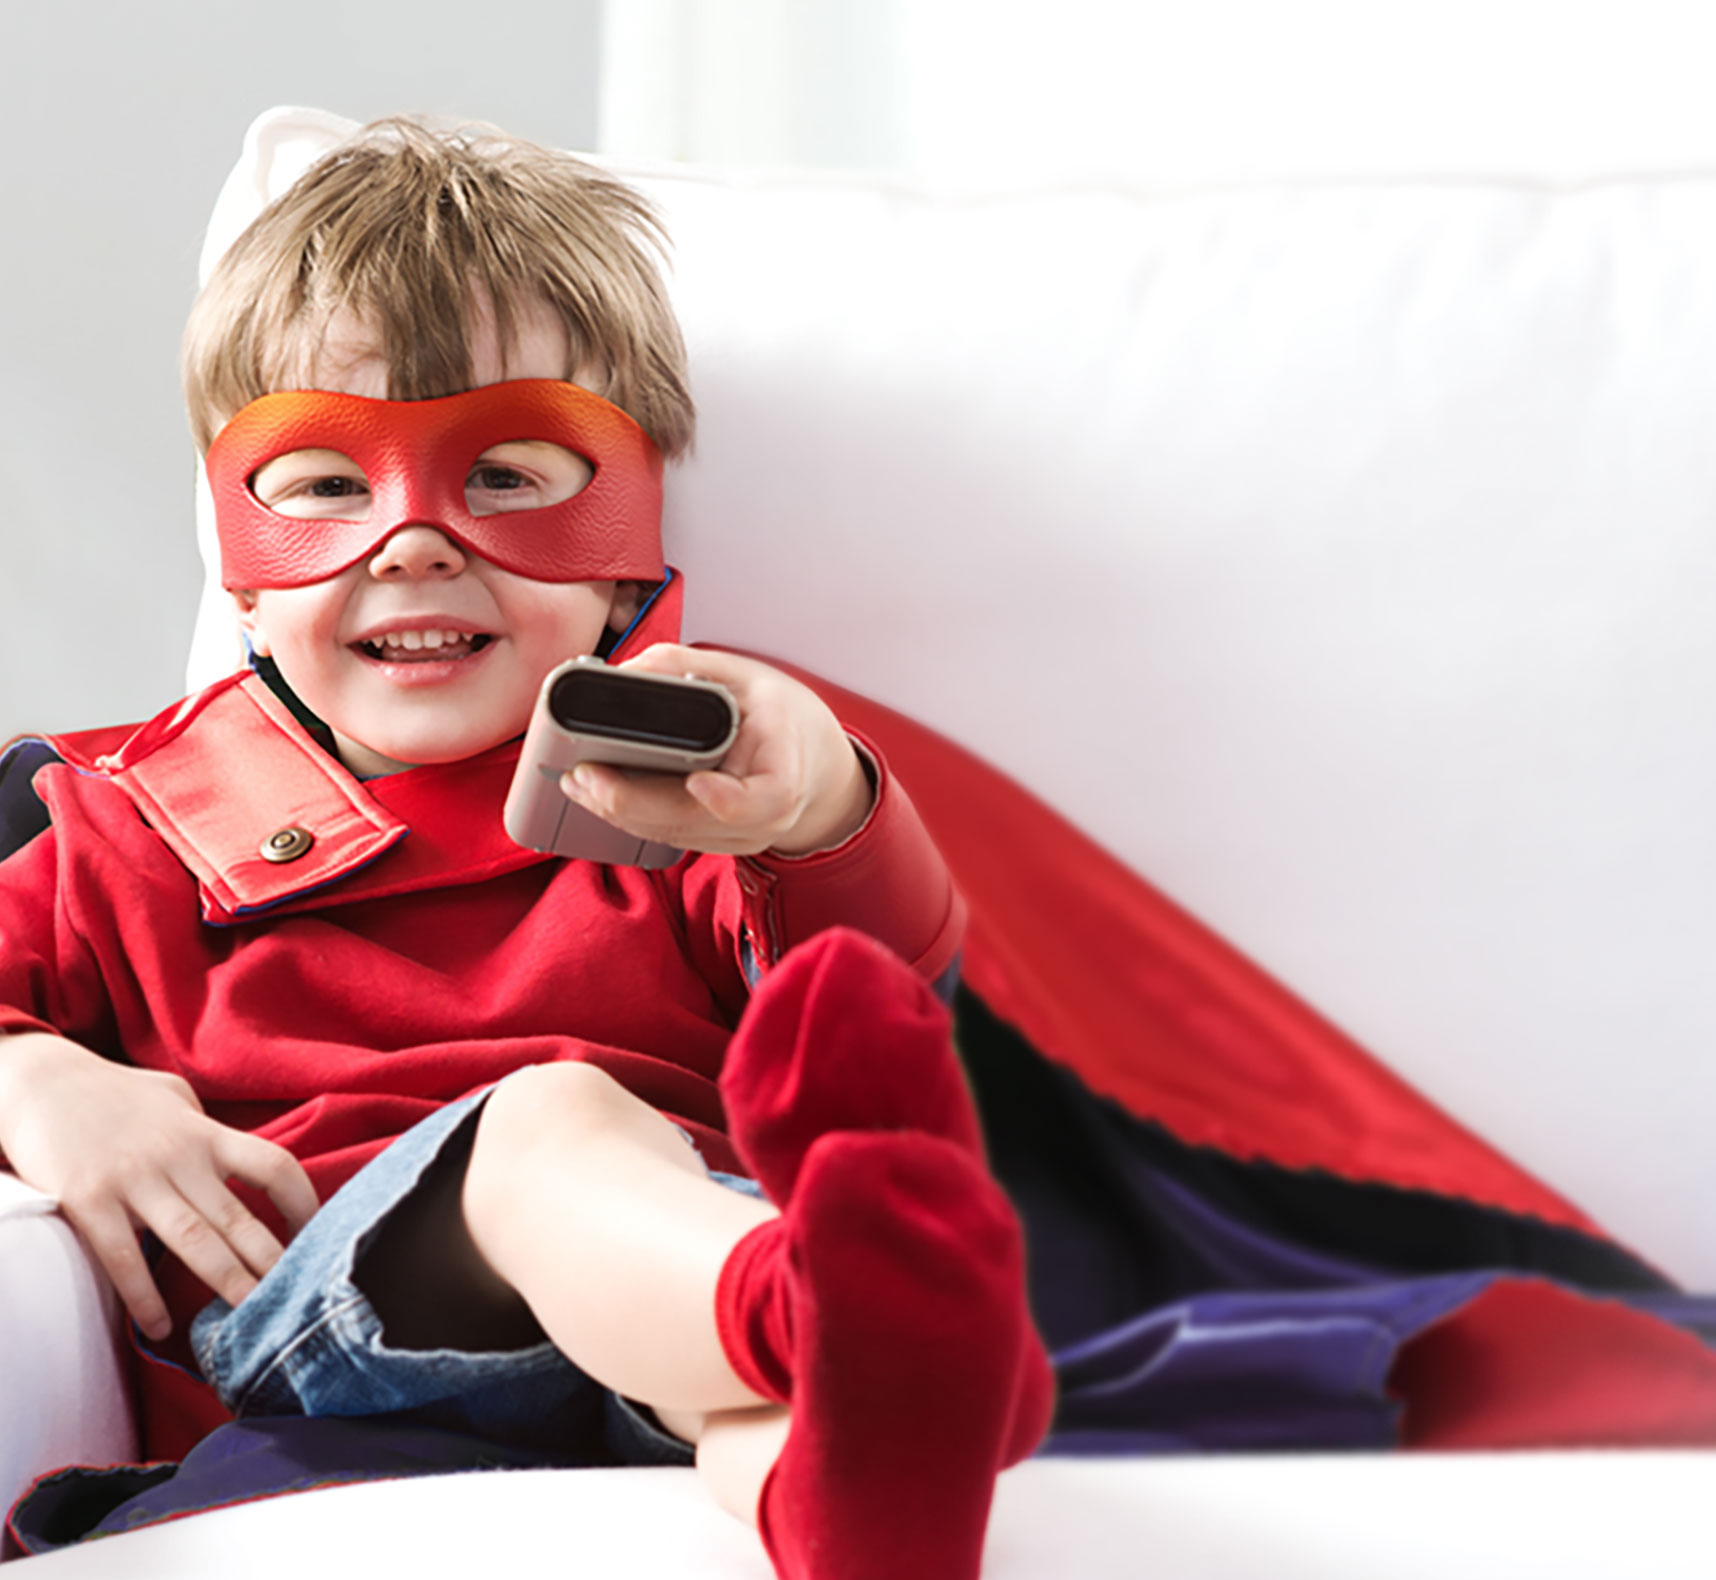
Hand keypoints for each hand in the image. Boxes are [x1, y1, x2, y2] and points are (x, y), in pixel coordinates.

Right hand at [0, 1032, 318, 1339]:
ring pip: (191, 1240)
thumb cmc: (114, 1092)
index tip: (317, 1234)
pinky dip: (143, 1295)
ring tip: (248, 1317)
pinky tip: (159, 1325)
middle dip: (269, 1261)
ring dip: (223, 1281)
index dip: (303, 1201)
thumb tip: (236, 1157)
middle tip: (296, 1299)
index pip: (274, 1166)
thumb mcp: (174, 1097)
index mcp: (206, 1133)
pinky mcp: (87, 1199)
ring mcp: (134, 1179)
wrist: (38, 1081)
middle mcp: (178, 1157)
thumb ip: (207, 1128)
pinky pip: (122, 1256)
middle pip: (237, 1217)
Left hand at [561, 645, 872, 857]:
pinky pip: (669, 837)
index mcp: (786, 766)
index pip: (765, 797)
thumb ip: (683, 666)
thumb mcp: (745, 674)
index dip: (729, 800)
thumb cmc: (782, 716)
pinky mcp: (717, 844)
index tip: (697, 782)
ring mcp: (742, 837)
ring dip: (619, 812)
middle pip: (696, 820)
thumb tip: (620, 672)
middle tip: (584, 776)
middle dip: (634, 801)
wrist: (816, 762)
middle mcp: (766, 814)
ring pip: (673, 835)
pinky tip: (596, 795)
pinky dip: (631, 817)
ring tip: (576, 782)